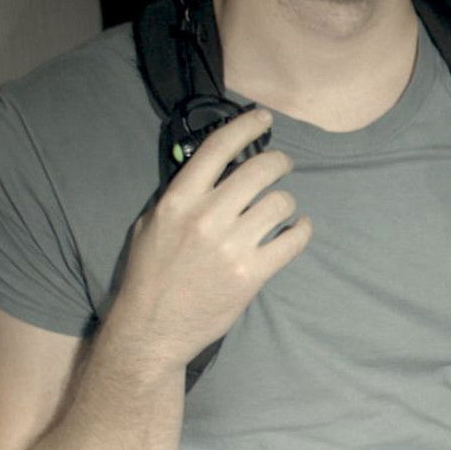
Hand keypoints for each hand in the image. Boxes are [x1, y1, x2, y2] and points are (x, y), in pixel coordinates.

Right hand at [107, 107, 311, 370]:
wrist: (151, 330)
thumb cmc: (149, 274)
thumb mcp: (151, 224)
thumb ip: (182, 195)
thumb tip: (215, 166)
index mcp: (178, 201)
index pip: (219, 147)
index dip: (246, 126)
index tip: (264, 119)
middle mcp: (206, 217)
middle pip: (262, 169)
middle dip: (279, 162)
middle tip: (282, 166)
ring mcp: (231, 246)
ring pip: (281, 202)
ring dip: (285, 203)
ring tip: (278, 210)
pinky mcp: (251, 274)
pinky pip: (294, 239)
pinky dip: (301, 231)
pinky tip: (297, 230)